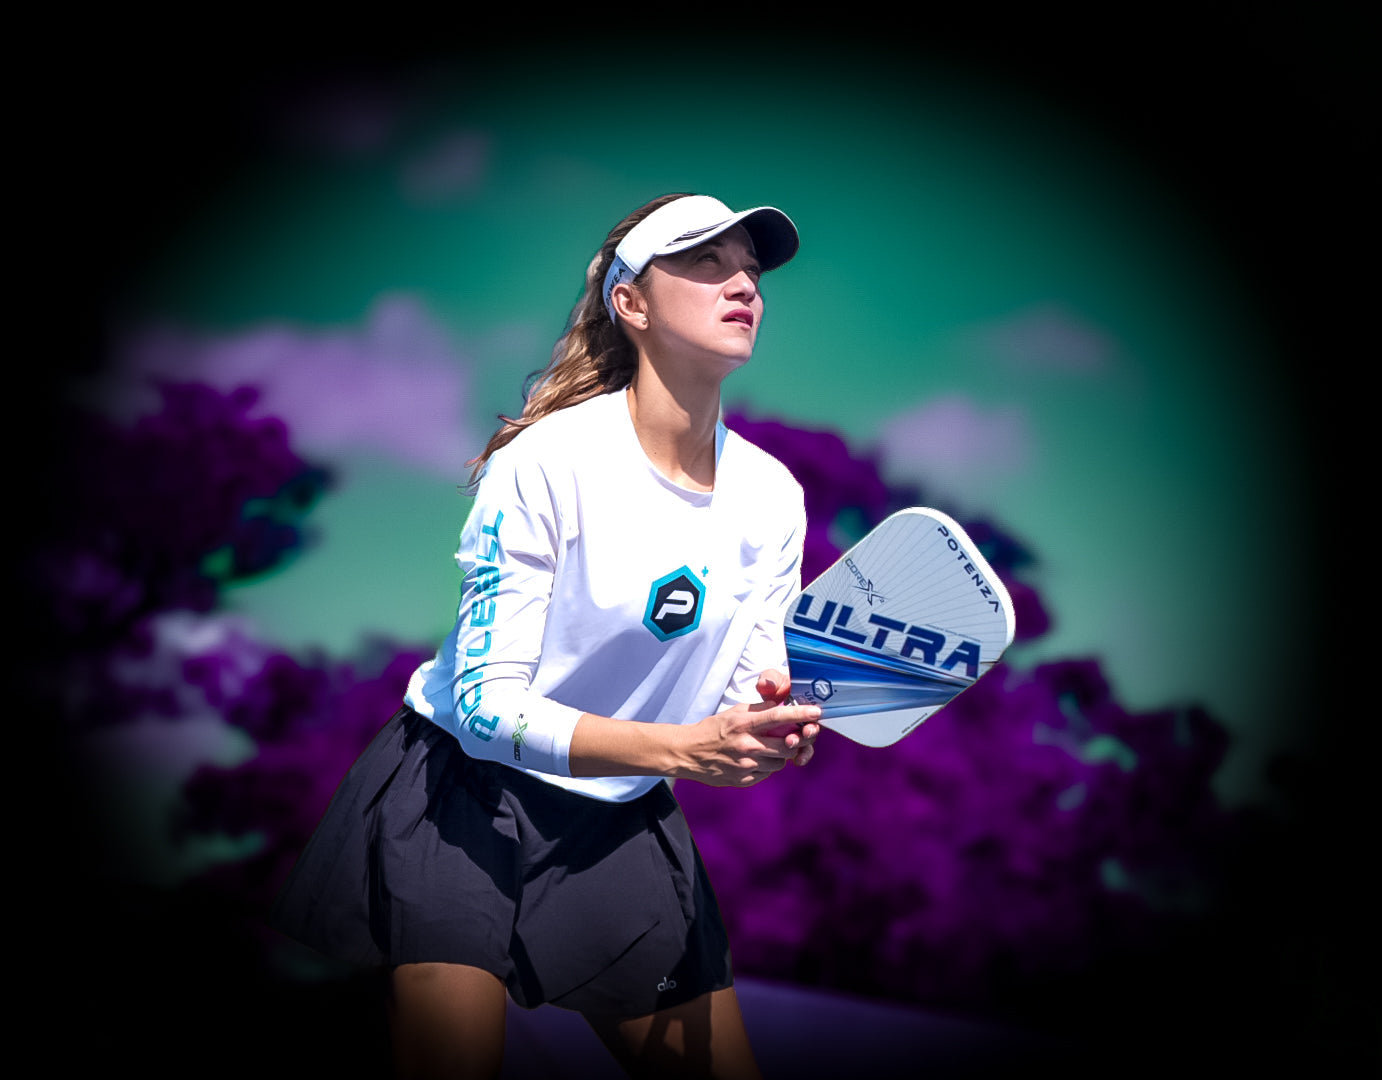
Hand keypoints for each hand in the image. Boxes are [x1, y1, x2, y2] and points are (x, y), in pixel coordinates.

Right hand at [673, 673, 821, 785]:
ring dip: (780, 755)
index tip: (817, 712)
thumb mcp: (734, 713)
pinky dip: (767, 766)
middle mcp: (746, 745)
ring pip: (780, 762)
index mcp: (744, 724)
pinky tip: (755, 760)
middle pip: (787, 745)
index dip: (800, 713)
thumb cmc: (713, 729)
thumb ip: (759, 710)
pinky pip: (767, 774)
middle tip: (796, 737)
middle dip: (797, 741)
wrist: (688, 753)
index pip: (778, 716)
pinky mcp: (743, 780)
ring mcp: (745, 765)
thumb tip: (782, 704)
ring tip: (767, 748)